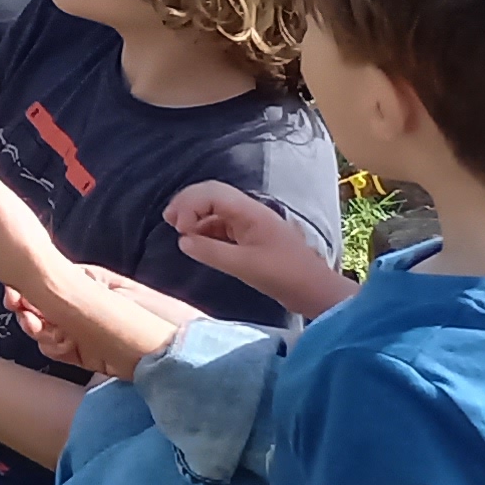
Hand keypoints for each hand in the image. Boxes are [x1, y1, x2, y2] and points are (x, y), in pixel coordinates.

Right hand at [5, 263, 203, 380]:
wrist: (180, 354)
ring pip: (42, 329)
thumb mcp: (116, 290)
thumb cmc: (154, 315)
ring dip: (37, 330)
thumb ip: (81, 282)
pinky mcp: (85, 355)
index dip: (26, 288)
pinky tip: (61, 346)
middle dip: (26, 310)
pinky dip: (52, 348)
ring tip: (43, 331)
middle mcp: (78, 307)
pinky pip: (55, 350)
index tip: (14, 294)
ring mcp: (80, 332)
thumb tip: (46, 273)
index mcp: (85, 284)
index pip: (46, 282)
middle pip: (39, 306)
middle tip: (25, 315)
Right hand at [167, 182, 350, 316]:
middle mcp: (249, 211)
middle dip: (188, 204)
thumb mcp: (244, 265)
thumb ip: (210, 251)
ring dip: (195, 216)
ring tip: (180, 233)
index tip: (178, 228)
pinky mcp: (252, 237)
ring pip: (216, 209)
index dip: (189, 204)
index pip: (210, 193)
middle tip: (169, 222)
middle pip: (211, 195)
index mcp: (249, 211)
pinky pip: (223, 225)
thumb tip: (182, 241)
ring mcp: (251, 223)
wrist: (316, 291)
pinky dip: (206, 229)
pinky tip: (198, 242)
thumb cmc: (283, 275)